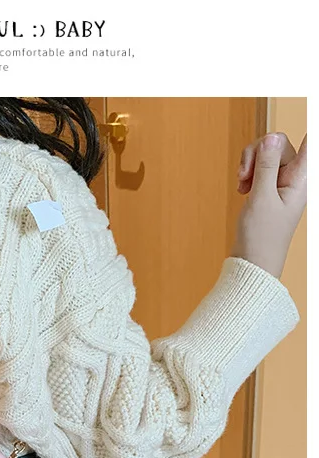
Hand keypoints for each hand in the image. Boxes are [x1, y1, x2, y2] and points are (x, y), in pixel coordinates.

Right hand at [231, 132, 306, 277]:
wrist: (251, 262)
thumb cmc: (261, 238)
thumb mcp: (261, 197)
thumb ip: (267, 164)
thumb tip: (272, 135)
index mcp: (301, 179)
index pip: (311, 144)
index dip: (311, 131)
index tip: (310, 99)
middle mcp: (295, 177)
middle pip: (279, 143)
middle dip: (258, 153)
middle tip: (245, 176)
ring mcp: (282, 182)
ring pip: (267, 152)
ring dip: (250, 163)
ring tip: (242, 184)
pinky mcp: (269, 187)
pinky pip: (260, 166)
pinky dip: (248, 172)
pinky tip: (243, 187)